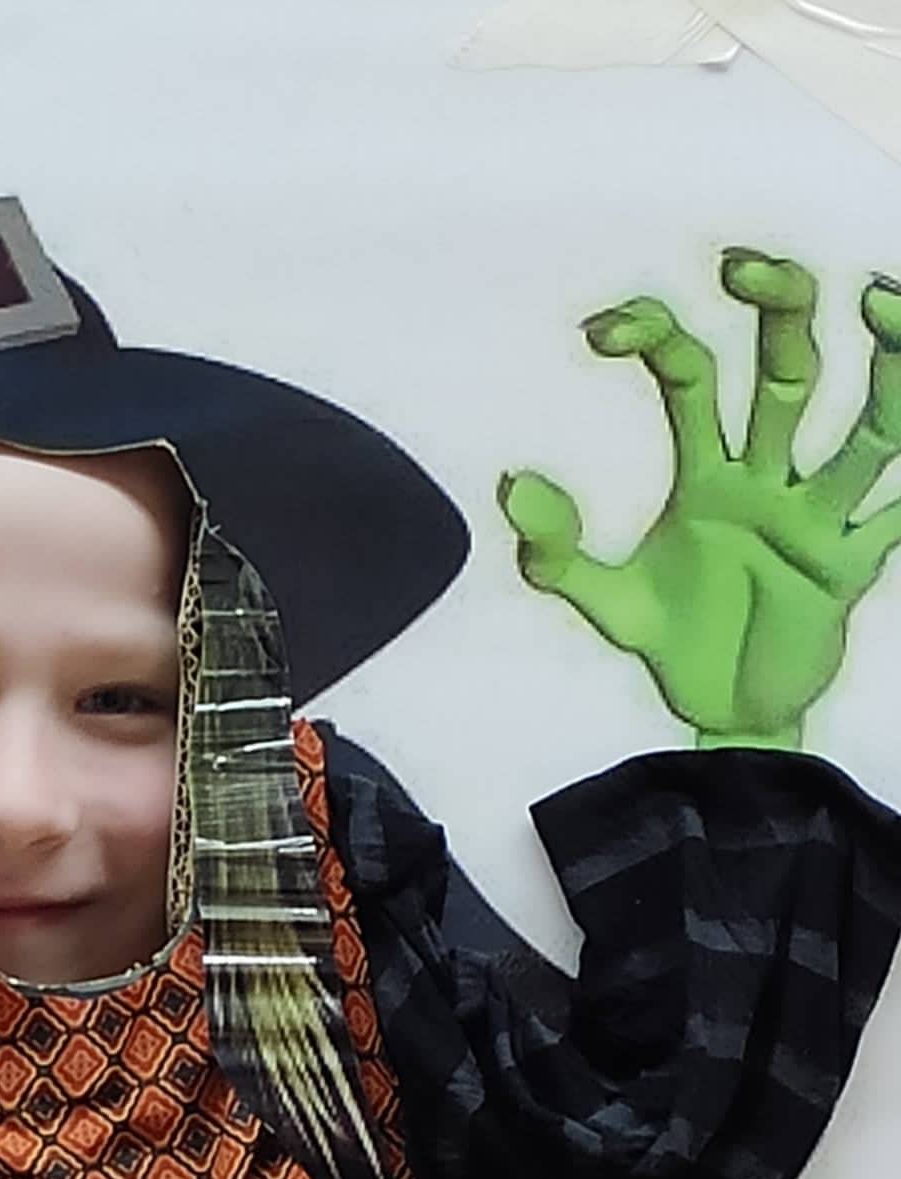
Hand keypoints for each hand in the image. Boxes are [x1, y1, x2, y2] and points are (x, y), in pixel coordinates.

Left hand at [499, 250, 900, 749]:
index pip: (691, 377)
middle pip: (786, 372)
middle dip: (778, 311)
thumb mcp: (606, 602)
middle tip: (746, 267)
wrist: (724, 714)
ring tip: (879, 303)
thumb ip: (556, 552)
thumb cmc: (674, 645)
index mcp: (707, 474)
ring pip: (866, 424)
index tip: (604, 331)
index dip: (655, 338)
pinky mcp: (852, 565)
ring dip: (883, 364)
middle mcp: (769, 478)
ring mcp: (817, 516)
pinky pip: (897, 510)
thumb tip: (511, 485)